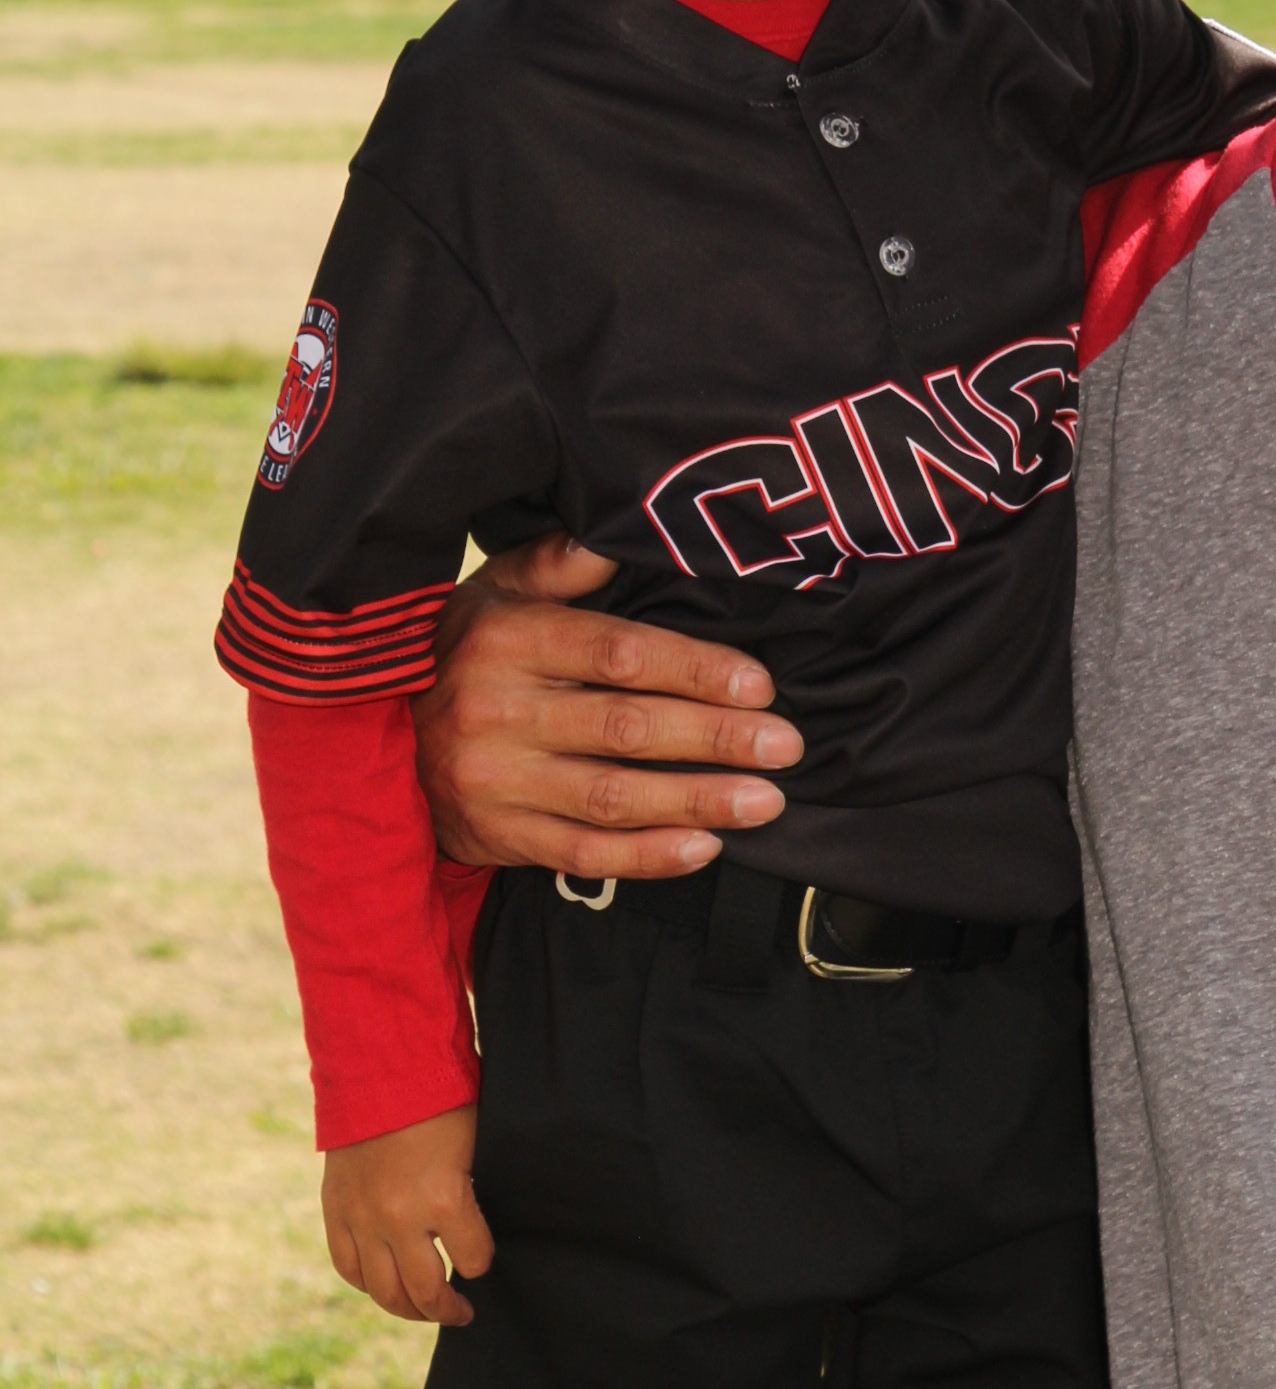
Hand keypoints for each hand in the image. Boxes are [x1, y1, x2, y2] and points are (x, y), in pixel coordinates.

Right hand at [322, 1107, 490, 1326]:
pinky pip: (347, 1267)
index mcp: (445, 1199)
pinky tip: (384, 1285)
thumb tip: (487, 1228)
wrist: (380, 1070)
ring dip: (407, 1309)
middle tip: (463, 1312)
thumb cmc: (441, 1103)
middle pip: (425, 1292)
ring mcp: (362, 1218)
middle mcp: (399, 1218)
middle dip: (448, 1309)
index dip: (483, 1261)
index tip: (483, 1257)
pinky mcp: (335, 1210)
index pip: (475, 1260)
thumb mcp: (477, 1145)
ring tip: (425, 1309)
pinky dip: (366, 1284)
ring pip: (383, 1291)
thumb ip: (478, 1192)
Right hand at [414, 535, 803, 878]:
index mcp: (507, 641)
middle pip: (626, 728)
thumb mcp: (494, 590)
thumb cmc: (462, 652)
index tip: (758, 685)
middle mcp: (497, 711)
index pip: (617, 654)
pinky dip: (648, 856)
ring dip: (698, 801)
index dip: (693, 669)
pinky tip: (704, 848)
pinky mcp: (498, 836)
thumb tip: (620, 532)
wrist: (376, 737)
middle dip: (716, 738)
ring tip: (766, 801)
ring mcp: (495, 780)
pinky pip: (584, 853)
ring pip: (613, 797)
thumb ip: (559, 564)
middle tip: (786, 746)